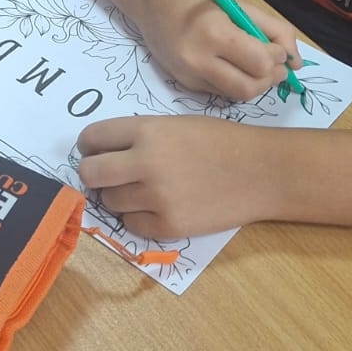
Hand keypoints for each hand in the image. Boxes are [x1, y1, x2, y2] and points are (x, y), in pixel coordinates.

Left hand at [76, 115, 279, 236]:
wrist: (262, 172)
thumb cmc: (219, 142)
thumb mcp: (174, 124)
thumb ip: (137, 136)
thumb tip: (100, 153)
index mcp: (146, 130)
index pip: (90, 139)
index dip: (89, 147)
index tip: (95, 152)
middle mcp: (145, 162)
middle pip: (90, 174)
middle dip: (93, 174)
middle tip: (107, 176)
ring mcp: (157, 197)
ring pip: (109, 202)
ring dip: (119, 197)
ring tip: (142, 189)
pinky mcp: (169, 226)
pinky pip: (131, 225)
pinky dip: (138, 218)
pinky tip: (157, 207)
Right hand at [135, 0, 302, 101]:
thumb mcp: (240, 5)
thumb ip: (274, 31)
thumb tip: (296, 63)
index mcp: (214, 32)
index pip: (260, 62)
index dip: (277, 59)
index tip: (277, 50)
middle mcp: (198, 59)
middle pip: (250, 88)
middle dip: (270, 79)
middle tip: (275, 66)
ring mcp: (188, 75)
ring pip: (237, 96)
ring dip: (255, 85)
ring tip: (257, 67)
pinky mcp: (183, 84)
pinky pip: (221, 93)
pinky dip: (235, 84)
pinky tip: (233, 67)